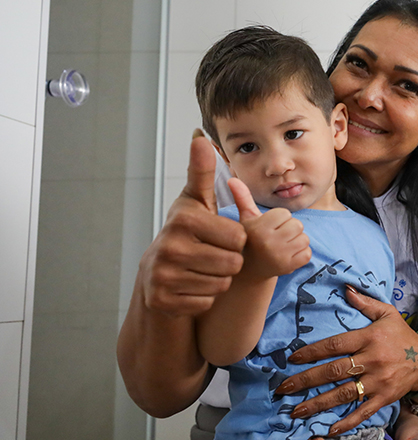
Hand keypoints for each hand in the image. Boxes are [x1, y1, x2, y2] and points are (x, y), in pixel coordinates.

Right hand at [140, 130, 245, 314]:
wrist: (156, 274)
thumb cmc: (186, 233)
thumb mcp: (195, 201)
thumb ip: (202, 172)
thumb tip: (200, 136)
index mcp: (183, 219)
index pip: (239, 238)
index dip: (236, 241)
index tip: (220, 237)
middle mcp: (169, 247)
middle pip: (232, 263)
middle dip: (229, 262)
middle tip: (212, 256)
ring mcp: (163, 276)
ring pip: (221, 284)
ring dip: (219, 280)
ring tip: (202, 270)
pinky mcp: (163, 300)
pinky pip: (207, 302)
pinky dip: (204, 297)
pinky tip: (191, 287)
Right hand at [228, 178, 310, 278]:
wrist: (250, 270)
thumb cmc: (250, 239)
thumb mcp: (246, 219)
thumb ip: (243, 198)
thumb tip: (232, 179)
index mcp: (259, 228)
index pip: (285, 213)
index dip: (279, 219)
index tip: (268, 228)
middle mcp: (269, 243)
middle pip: (297, 225)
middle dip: (289, 229)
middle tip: (275, 238)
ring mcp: (281, 257)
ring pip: (304, 239)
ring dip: (296, 242)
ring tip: (280, 247)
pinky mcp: (290, 267)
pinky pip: (308, 253)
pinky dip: (301, 254)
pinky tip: (286, 256)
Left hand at [274, 287, 417, 434]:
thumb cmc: (401, 336)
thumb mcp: (387, 314)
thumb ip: (366, 303)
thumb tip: (345, 289)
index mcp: (369, 338)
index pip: (336, 345)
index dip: (313, 352)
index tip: (292, 359)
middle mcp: (372, 360)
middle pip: (334, 371)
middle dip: (306, 380)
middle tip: (283, 388)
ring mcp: (378, 381)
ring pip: (343, 394)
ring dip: (318, 404)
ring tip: (296, 410)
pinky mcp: (384, 398)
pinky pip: (363, 412)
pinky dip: (347, 422)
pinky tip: (329, 429)